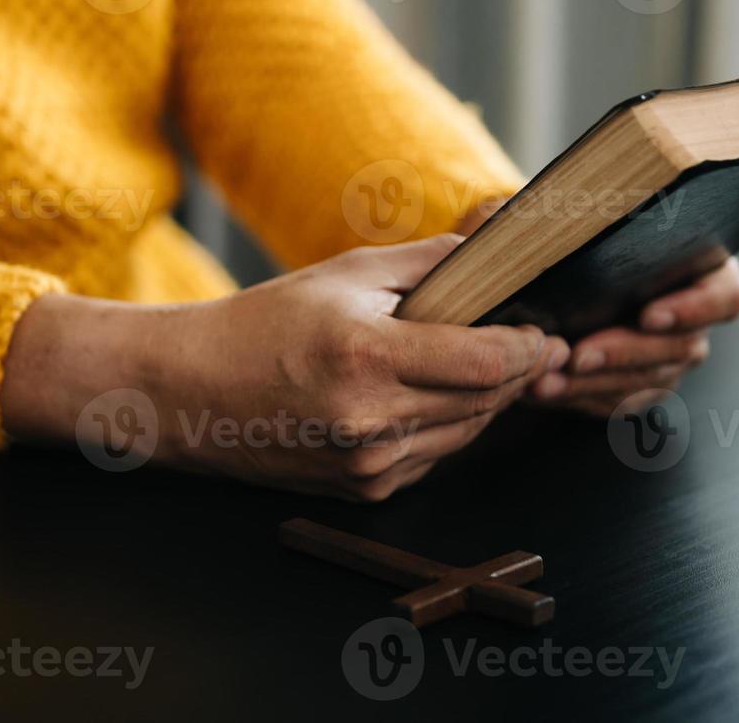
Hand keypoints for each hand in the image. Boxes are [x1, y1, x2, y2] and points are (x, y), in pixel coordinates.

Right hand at [0, 234, 569, 500]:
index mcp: (369, 357)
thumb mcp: (346, 274)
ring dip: (488, 401)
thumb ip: (429, 262)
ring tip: (492, 363)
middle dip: (520, 372)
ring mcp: (369, 465)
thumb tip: (496, 249)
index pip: (488, 362)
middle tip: (536, 341)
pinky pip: (433, 457)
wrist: (189, 392)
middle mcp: (373, 421)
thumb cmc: (263, 323)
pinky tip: (435, 395)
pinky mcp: (364, 490)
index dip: (532, 347)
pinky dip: (447, 426)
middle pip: (487, 402)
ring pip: (466, 433)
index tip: (549, 331)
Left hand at [454, 199, 738, 416]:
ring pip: (645, 382)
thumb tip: (525, 213)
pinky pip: (616, 401)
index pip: (725, 296)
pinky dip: (577, 397)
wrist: (564, 269)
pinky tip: (541, 389)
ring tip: (544, 378)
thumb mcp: (577, 214)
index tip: (649, 314)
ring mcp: (670, 358)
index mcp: (705, 269)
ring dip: (592, 383)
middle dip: (624, 353)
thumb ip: (569, 213)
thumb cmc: (583, 233)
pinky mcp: (639, 385)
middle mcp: (696, 319)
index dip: (694, 309)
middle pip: (680, 348)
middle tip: (579, 355)